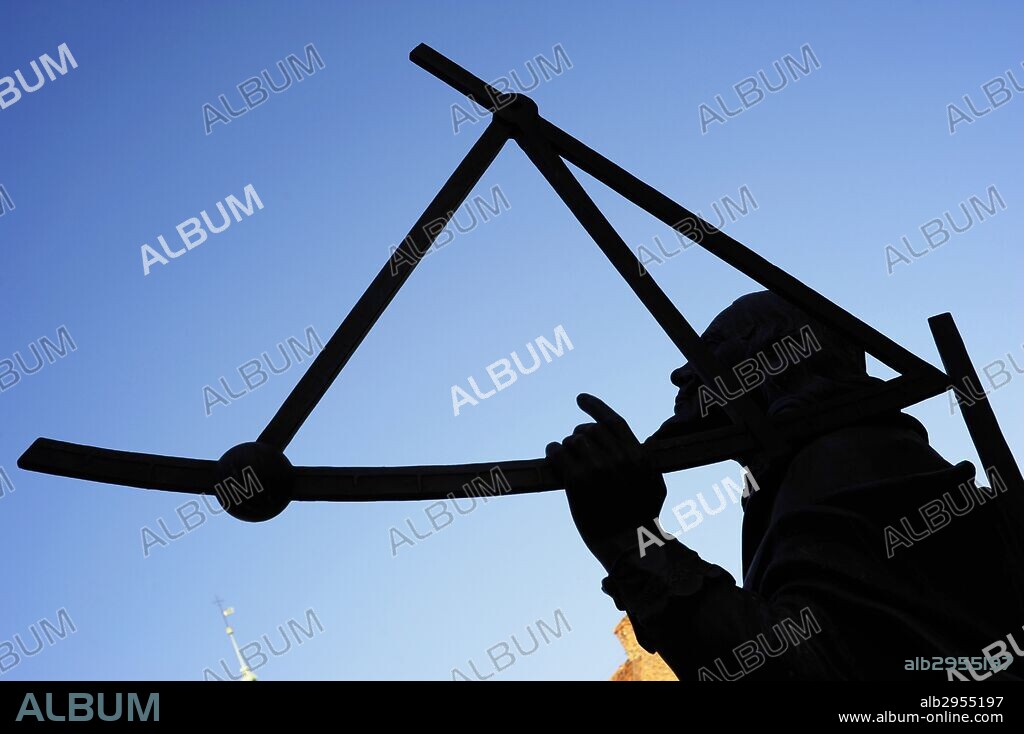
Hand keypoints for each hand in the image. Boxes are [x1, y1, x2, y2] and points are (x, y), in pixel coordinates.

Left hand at [546, 393, 666, 566]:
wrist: (628, 544)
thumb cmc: (642, 518)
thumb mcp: (655, 485)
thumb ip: (643, 462)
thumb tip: (634, 446)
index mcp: (638, 456)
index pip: (612, 421)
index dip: (595, 407)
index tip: (580, 398)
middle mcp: (618, 458)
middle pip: (590, 431)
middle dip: (579, 434)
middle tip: (574, 443)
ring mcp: (597, 468)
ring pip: (573, 440)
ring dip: (566, 446)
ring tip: (565, 456)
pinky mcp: (577, 481)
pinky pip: (558, 452)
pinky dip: (553, 451)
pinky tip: (553, 456)